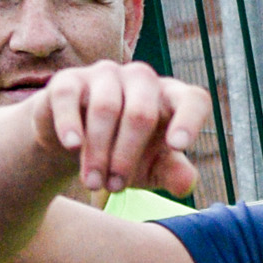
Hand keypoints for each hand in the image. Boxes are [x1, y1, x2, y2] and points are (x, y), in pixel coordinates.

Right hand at [34, 62, 210, 196]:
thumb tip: (186, 184)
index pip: (193, 99)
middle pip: (141, 114)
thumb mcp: (151, 169)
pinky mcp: (69, 81)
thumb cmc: (124, 154)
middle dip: (126, 156)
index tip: (177, 146)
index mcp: (171, 98)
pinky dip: (70, 123)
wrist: (74, 145)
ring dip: (98, 151)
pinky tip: (71, 145)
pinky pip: (69, 97)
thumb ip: (172, 173)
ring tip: (92, 183)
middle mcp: (142, 79)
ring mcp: (106, 75)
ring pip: (106, 108)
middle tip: (114, 188)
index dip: (189, 120)